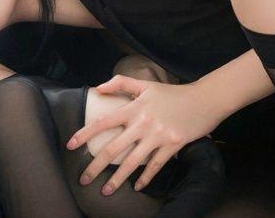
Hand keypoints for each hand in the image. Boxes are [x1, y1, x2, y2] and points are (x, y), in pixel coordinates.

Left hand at [66, 75, 221, 195]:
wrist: (204, 99)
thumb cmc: (173, 93)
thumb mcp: (146, 85)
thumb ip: (121, 83)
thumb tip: (99, 88)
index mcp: (133, 108)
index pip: (103, 122)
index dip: (84, 134)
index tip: (70, 145)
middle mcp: (142, 123)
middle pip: (113, 148)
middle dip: (95, 166)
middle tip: (83, 179)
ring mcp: (157, 135)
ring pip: (132, 162)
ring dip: (117, 179)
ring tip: (105, 190)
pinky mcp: (172, 145)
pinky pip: (155, 166)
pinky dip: (145, 178)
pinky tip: (137, 187)